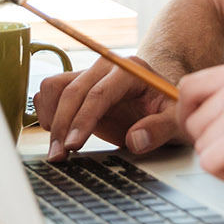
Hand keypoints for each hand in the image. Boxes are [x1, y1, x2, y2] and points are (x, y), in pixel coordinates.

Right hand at [34, 57, 183, 161]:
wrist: (161, 99)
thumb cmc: (168, 108)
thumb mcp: (176, 119)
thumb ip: (160, 129)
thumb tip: (135, 140)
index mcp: (129, 71)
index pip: (99, 93)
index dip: (83, 120)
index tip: (73, 145)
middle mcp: (105, 67)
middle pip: (72, 91)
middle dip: (62, 125)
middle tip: (59, 156)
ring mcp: (89, 73)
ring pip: (54, 87)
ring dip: (50, 117)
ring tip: (57, 147)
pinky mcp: (77, 84)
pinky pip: (51, 91)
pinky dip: (47, 111)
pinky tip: (58, 133)